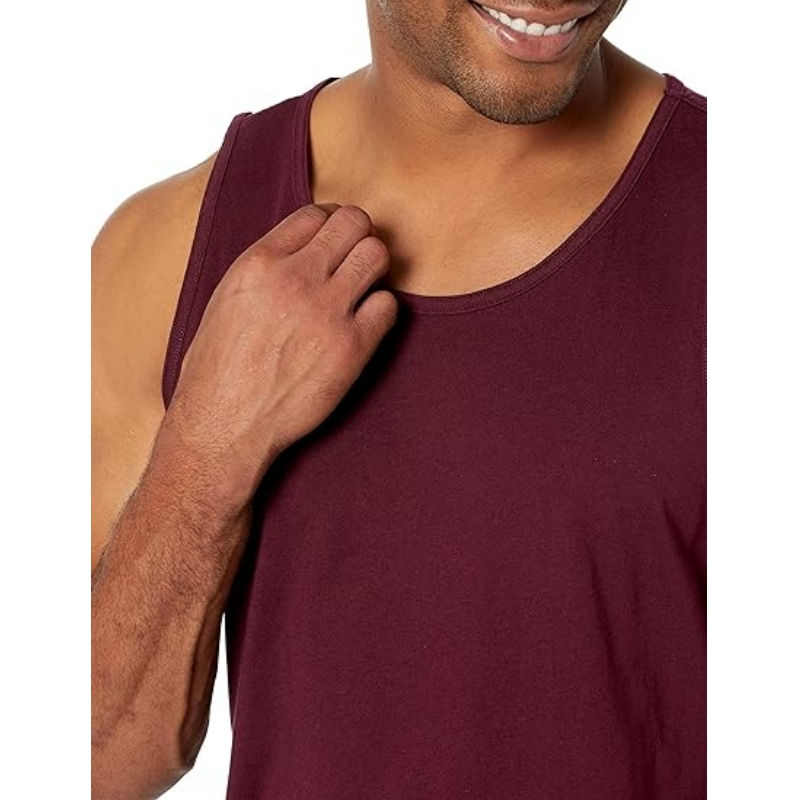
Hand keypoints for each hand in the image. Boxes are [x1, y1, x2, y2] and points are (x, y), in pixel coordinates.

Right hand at [156, 203, 397, 510]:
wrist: (224, 425)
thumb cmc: (216, 371)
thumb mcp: (226, 300)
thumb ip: (265, 269)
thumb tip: (300, 252)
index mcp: (259, 262)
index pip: (314, 214)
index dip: (330, 224)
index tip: (332, 242)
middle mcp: (296, 278)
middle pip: (354, 222)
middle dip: (358, 236)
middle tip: (353, 260)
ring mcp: (327, 311)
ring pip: (377, 255)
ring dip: (374, 268)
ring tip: (361, 289)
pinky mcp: (352, 347)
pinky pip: (389, 305)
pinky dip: (381, 311)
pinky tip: (364, 325)